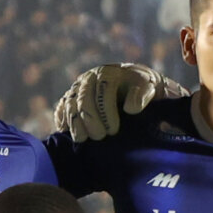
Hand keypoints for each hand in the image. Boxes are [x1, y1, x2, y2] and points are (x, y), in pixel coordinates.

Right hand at [54, 62, 186, 144]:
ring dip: (75, 124)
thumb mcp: (151, 89)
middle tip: (100, 137)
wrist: (134, 89)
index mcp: (110, 72)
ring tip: (84, 140)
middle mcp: (90, 77)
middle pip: (83, 98)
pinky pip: (61, 109)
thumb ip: (143, 95)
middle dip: (90, 120)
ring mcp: (78, 88)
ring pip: (69, 104)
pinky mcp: (70, 99)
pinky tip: (71, 134)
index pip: (103, 89)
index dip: (106, 111)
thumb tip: (131, 108)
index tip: (114, 130)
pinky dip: (63, 121)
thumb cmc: (144, 91)